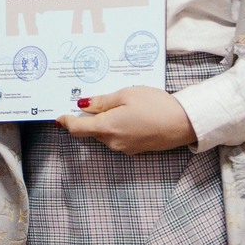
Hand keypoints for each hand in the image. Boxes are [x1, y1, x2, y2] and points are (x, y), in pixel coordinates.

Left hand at [57, 86, 196, 154]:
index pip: (77, 129)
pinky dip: (116, 127)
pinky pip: (117, 138)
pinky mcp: (135, 149)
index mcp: (107, 128)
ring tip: (115, 104)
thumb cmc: (156, 105)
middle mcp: (113, 142)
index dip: (66, 122)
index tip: (59, 116)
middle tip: (89, 101)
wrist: (184, 123)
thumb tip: (83, 105)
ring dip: (103, 122)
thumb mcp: (126, 95)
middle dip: (87, 118)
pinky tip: (128, 115)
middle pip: (91, 131)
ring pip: (104, 135)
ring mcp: (124, 148)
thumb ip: (102, 102)